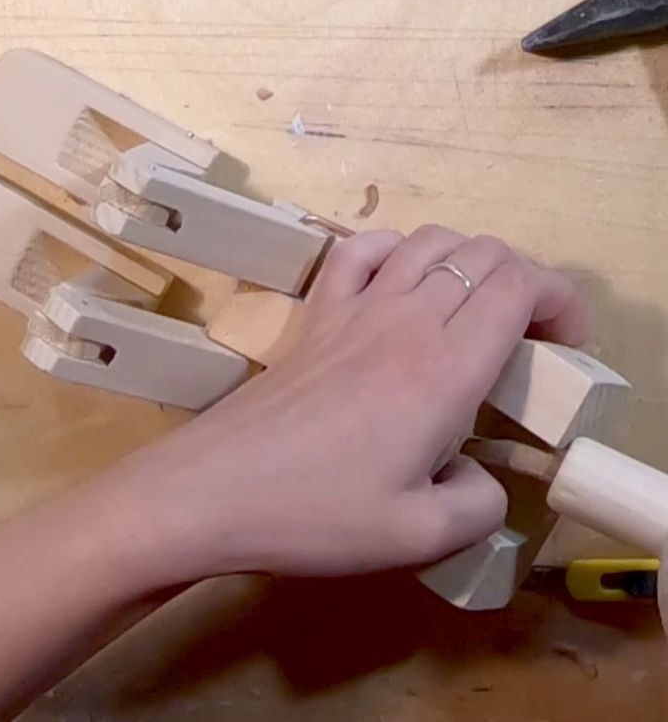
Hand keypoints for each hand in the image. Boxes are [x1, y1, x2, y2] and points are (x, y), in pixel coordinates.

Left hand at [122, 225, 587, 580]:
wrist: (212, 491)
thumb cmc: (314, 514)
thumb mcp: (419, 537)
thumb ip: (478, 505)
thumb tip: (478, 476)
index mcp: (442, 369)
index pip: (519, 286)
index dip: (559, 300)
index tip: (565, 345)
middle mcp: (403, 320)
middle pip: (482, 254)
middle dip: (525, 280)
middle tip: (529, 337)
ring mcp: (352, 309)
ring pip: (428, 240)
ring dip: (469, 259)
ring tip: (474, 307)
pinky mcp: (314, 316)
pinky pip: (358, 250)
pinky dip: (394, 248)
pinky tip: (399, 280)